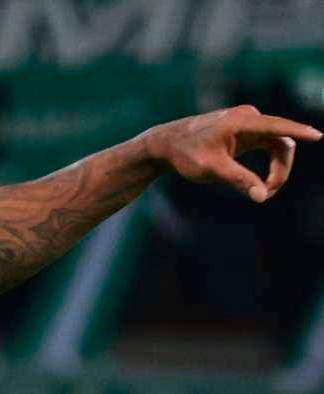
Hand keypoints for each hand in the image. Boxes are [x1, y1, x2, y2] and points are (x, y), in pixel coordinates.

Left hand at [141, 105, 321, 202]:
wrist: (166, 145)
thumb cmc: (185, 154)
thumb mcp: (210, 169)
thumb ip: (237, 180)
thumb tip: (261, 195)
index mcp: (240, 122)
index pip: (277, 126)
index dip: (299, 132)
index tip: (318, 136)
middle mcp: (248, 118)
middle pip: (282, 142)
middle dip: (281, 169)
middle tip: (267, 194)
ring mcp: (248, 123)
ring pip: (278, 146)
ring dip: (277, 168)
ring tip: (264, 191)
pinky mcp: (246, 132)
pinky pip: (270, 146)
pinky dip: (271, 164)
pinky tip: (262, 182)